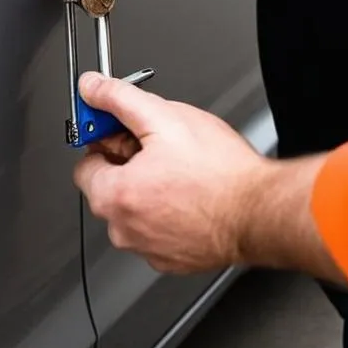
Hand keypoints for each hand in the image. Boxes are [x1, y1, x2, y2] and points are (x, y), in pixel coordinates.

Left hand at [72, 72, 267, 273]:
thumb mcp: (163, 117)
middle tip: (160, 146)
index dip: (105, 140)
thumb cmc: (221, 174)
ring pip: (135, 208)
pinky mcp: (174, 260)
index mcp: (114, 197)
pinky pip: (158, 228)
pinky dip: (168, 211)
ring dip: (149, 187)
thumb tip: (92, 87)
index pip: (85, 164)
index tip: (121, 128)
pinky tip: (192, 193)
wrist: (262, 212)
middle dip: (129, 163)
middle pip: (110, 187)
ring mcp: (149, 249)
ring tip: (181, 170)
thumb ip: (119, 98)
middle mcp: (125, 230)